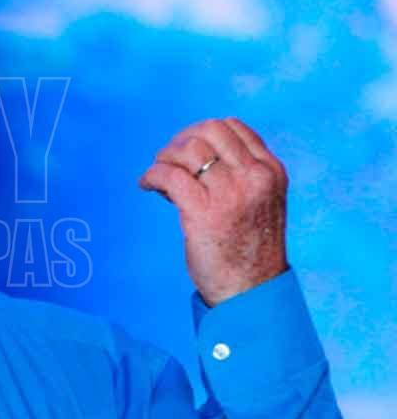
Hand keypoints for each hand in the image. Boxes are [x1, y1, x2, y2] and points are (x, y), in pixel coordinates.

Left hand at [138, 118, 288, 305]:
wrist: (250, 292)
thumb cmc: (249, 251)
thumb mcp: (261, 203)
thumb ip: (241, 176)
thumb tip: (193, 156)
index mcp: (270, 171)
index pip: (233, 127)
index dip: (202, 132)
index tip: (187, 149)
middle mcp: (255, 177)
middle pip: (209, 130)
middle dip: (181, 139)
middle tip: (167, 159)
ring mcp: (231, 193)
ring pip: (188, 149)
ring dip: (164, 157)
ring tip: (157, 176)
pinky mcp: (204, 211)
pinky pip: (169, 175)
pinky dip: (152, 175)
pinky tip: (147, 186)